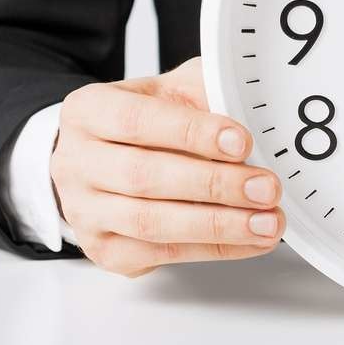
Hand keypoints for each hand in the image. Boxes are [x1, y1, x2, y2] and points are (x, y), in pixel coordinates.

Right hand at [50, 56, 284, 277]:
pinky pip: (161, 255)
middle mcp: (76, 163)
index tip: (241, 142)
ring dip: (219, 225)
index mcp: (88, 111)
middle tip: (265, 187)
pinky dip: (213, 249)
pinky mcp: (105, 251)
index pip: (137, 121)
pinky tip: (249, 239)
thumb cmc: (145, 119)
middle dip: (214, 184)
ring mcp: (85, 212)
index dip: (191, 133)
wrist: (105, 155)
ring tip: (267, 221)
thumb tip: (253, 106)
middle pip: (145, 178)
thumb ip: (204, 91)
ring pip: (152, 224)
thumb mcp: (170, 89)